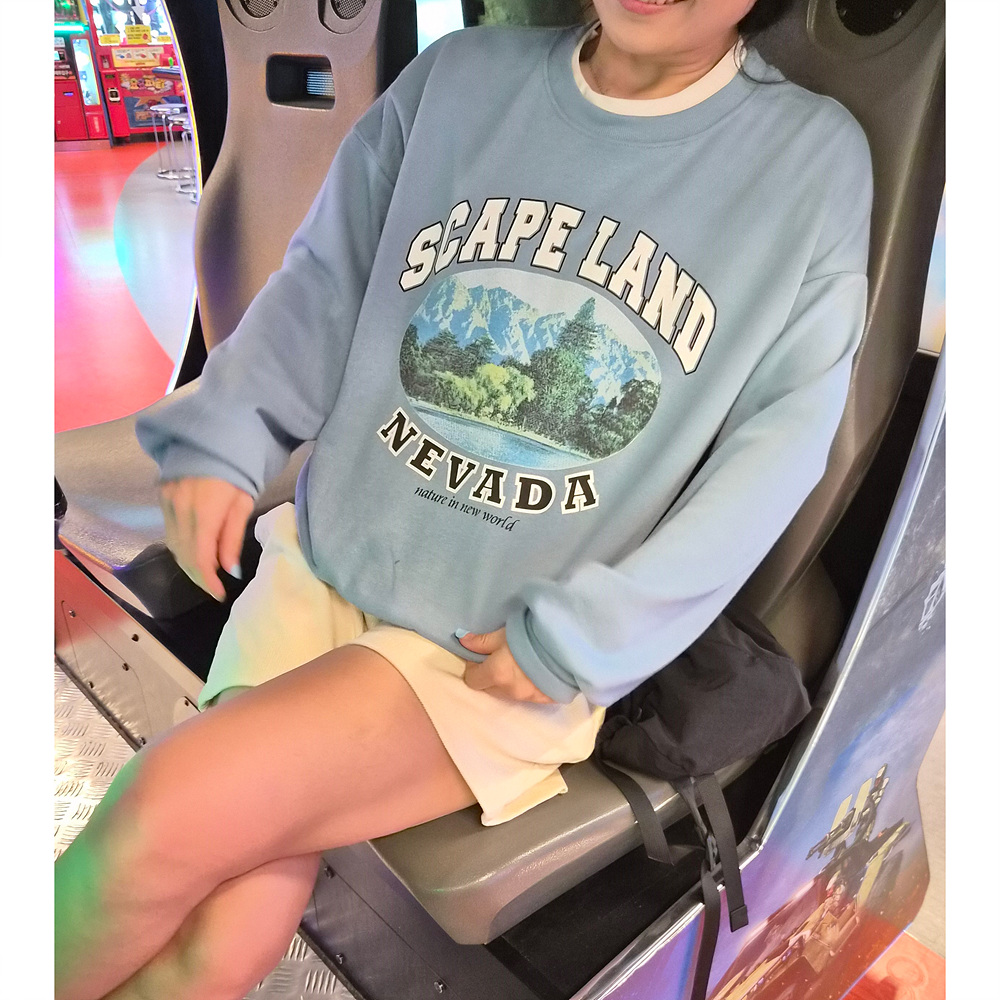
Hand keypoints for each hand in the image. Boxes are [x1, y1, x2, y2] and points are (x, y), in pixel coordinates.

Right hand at [159, 477, 253, 600]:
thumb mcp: (244, 501)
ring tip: (206, 575)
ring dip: (188, 563)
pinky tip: (195, 552)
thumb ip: (233, 537)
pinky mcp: (162, 496)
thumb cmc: (239, 468)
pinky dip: (181, 547)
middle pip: (183, 554)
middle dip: (198, 575)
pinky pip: (169, 531)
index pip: (199, 556)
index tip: (219, 593)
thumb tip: (229, 570)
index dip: (207, 580)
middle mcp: (180, 507)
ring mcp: (167, 501)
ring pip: (173, 545)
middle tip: (215, 588)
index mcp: (204, 509)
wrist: (216, 435)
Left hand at [459, 628, 555, 703]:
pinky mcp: (545, 699)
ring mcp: (528, 698)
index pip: (472, 681)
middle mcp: (510, 691)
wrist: (570, 646)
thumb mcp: (504, 633)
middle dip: (490, 676)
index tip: (481, 657)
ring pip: (508, 693)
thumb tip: (462, 642)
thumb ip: (482, 641)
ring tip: (520, 663)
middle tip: (500, 658)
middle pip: (489, 689)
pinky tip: (535, 672)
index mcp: (496, 674)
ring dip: (508, 682)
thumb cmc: (533, 635)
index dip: (474, 668)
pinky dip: (527, 686)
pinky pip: (528, 696)